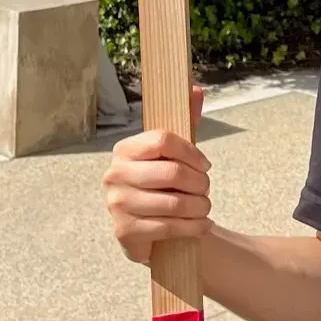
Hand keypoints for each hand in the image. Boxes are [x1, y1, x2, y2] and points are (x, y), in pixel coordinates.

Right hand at [103, 86, 211, 263]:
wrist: (151, 229)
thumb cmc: (164, 185)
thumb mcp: (175, 152)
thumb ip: (186, 120)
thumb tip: (194, 89)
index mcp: (125, 149)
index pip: (163, 140)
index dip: (192, 153)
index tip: (205, 165)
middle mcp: (114, 174)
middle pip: (172, 173)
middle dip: (199, 183)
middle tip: (206, 189)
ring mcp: (117, 204)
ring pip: (173, 203)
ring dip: (199, 207)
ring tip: (205, 207)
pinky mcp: (125, 231)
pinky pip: (168, 227)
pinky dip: (192, 227)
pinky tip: (201, 224)